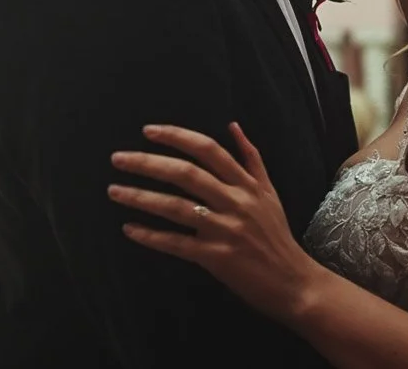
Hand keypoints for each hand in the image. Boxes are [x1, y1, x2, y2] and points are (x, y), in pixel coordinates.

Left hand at [108, 122, 319, 324]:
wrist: (293, 280)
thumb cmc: (276, 235)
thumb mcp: (269, 192)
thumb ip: (251, 159)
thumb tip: (232, 126)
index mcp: (248, 184)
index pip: (208, 150)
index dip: (177, 137)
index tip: (148, 131)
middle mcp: (237, 202)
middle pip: (186, 174)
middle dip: (148, 163)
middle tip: (118, 158)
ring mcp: (226, 230)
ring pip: (176, 207)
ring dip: (141, 197)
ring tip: (114, 191)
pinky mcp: (216, 257)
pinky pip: (177, 243)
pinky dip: (151, 235)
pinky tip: (129, 229)